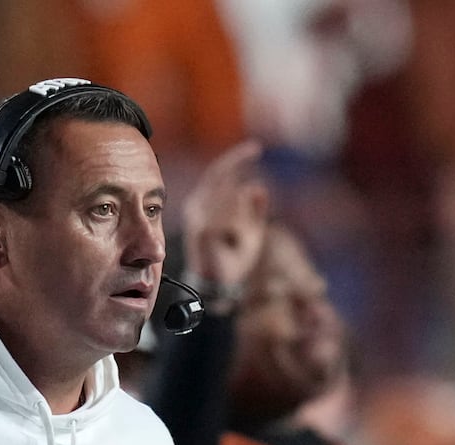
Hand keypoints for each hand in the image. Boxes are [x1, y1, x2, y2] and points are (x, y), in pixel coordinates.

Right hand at [182, 141, 269, 308]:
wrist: (221, 286)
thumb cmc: (235, 259)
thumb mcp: (253, 230)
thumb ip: (255, 211)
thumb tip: (257, 188)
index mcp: (205, 204)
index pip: (219, 173)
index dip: (237, 159)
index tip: (257, 149)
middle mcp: (197, 206)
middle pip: (222, 179)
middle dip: (239, 172)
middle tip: (256, 160)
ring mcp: (197, 217)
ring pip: (230, 198)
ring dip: (242, 218)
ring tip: (238, 238)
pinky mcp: (202, 229)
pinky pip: (229, 217)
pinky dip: (239, 228)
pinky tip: (235, 241)